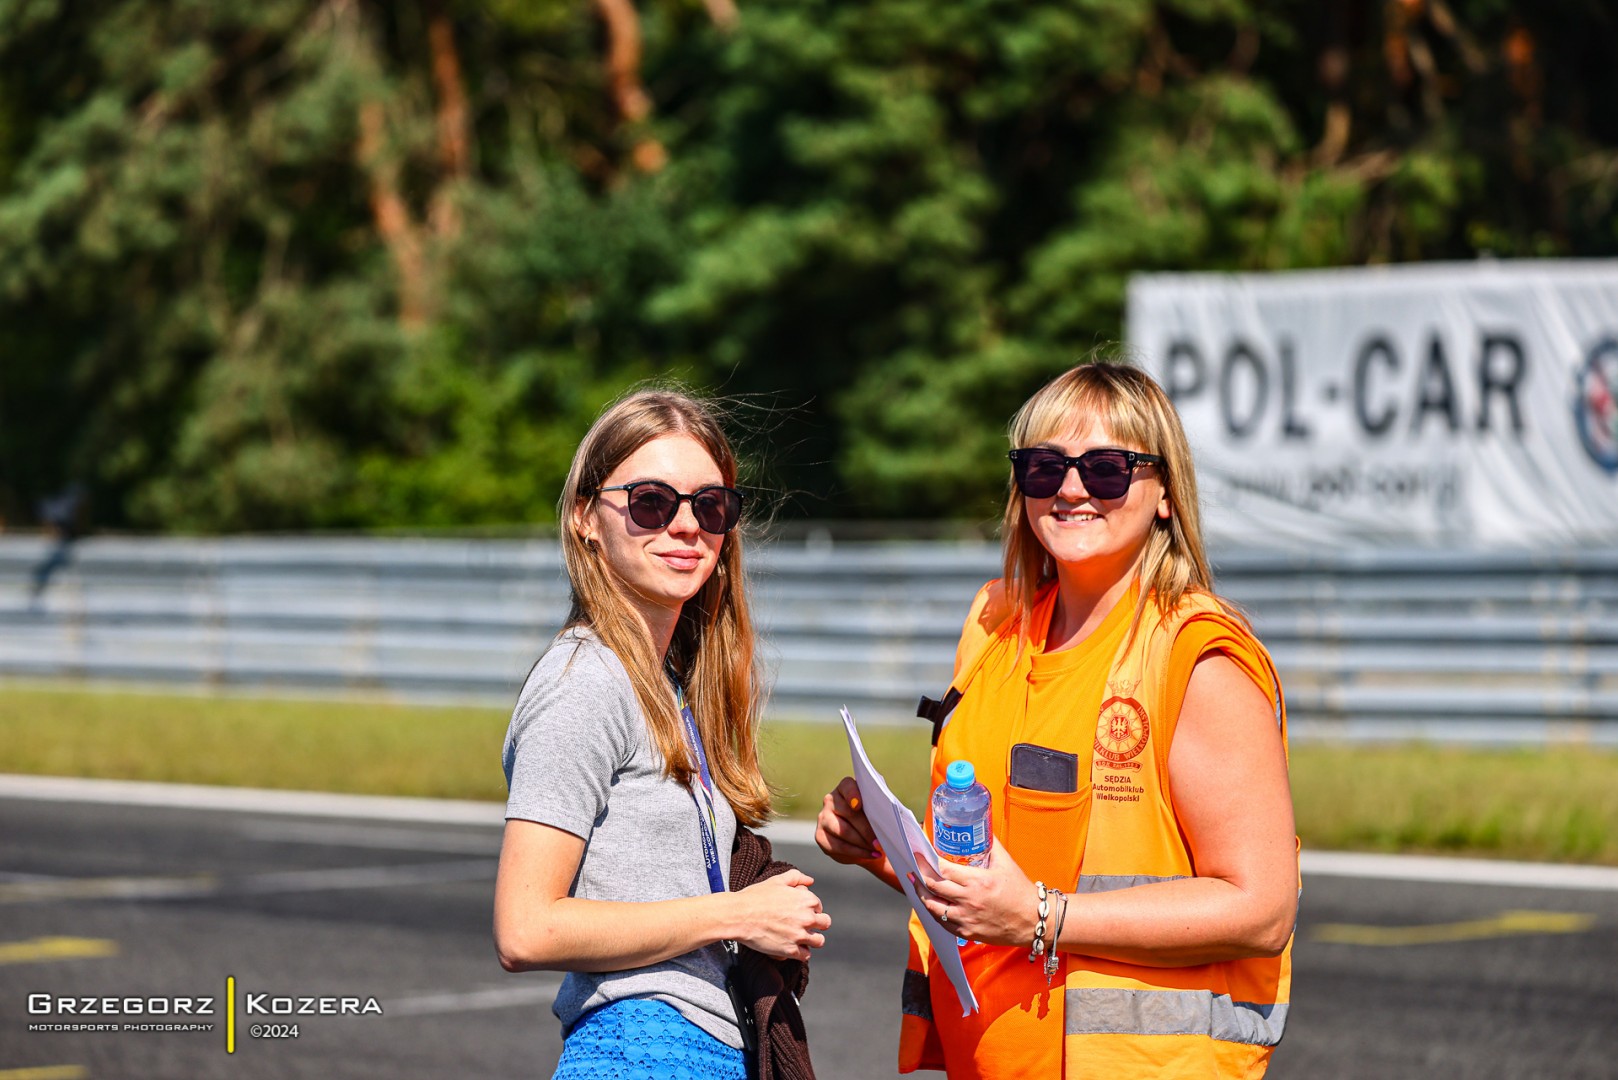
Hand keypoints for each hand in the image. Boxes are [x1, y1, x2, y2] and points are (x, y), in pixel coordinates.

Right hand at [731, 870, 830, 961]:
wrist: (739, 915)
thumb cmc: (755, 897)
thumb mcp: (776, 880)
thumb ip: (796, 877)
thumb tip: (810, 881)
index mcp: (806, 900)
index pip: (819, 906)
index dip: (810, 908)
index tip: (800, 912)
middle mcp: (807, 917)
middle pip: (824, 923)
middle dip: (816, 924)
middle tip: (803, 925)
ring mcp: (800, 935)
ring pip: (819, 941)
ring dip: (811, 939)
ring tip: (801, 938)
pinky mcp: (791, 950)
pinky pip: (806, 955)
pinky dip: (801, 953)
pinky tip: (792, 947)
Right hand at [815, 776, 887, 870]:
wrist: (865, 839)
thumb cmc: (875, 820)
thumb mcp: (879, 811)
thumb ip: (880, 808)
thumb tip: (887, 818)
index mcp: (845, 787)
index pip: (847, 786)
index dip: (852, 795)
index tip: (858, 806)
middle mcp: (831, 800)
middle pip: (848, 813)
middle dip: (865, 829)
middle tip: (879, 841)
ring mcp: (823, 818)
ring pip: (842, 831)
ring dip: (862, 843)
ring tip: (877, 850)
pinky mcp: (820, 836)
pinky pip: (838, 846)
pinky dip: (856, 853)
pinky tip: (869, 855)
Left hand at [909, 836, 1039, 948]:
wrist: (1033, 921)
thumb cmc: (1020, 891)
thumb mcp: (1006, 863)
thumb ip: (991, 844)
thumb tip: (981, 827)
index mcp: (977, 881)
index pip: (943, 869)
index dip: (927, 861)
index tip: (918, 854)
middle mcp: (969, 900)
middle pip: (934, 887)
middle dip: (920, 876)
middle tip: (914, 868)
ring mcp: (967, 919)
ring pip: (933, 907)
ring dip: (922, 895)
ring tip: (917, 885)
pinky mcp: (968, 933)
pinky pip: (943, 924)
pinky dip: (934, 913)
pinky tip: (931, 904)